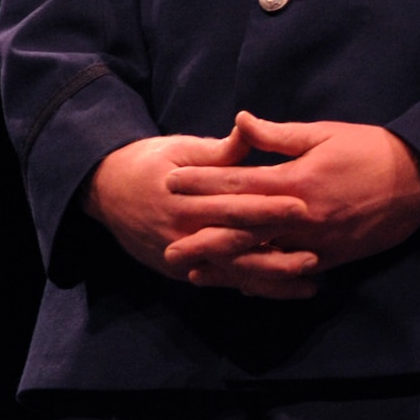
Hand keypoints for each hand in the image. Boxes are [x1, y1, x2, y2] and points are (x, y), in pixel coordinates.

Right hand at [85, 132, 318, 298]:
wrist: (104, 192)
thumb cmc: (152, 163)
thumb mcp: (181, 148)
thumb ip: (219, 149)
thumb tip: (249, 127)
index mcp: (184, 199)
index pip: (231, 205)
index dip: (267, 207)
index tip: (302, 206)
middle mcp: (181, 233)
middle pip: (234, 245)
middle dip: (275, 252)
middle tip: (315, 256)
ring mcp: (180, 257)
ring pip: (230, 272)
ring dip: (269, 280)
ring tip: (308, 284)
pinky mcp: (180, 272)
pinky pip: (221, 282)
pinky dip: (252, 288)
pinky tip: (284, 292)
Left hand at [164, 112, 419, 276]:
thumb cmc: (371, 149)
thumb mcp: (324, 133)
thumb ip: (278, 135)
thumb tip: (240, 121)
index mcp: (296, 180)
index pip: (237, 184)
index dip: (202, 184)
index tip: (172, 182)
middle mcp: (301, 216)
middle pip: (240, 230)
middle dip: (201, 237)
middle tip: (168, 246)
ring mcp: (316, 241)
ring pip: (261, 258)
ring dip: (225, 266)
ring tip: (195, 272)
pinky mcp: (333, 257)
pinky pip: (290, 273)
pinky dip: (264, 280)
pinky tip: (243, 284)